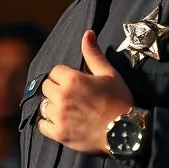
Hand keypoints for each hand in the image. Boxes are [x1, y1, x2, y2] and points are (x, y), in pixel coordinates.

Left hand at [38, 30, 133, 153]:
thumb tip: (87, 33)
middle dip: (57, 88)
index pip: (55, 71)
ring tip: (67, 109)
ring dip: (52, 106)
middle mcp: (62, 97)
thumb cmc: (119, 101)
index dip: (65, 75)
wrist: (126, 132)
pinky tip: (60, 122)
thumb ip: (93, 54)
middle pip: (46, 86)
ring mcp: (59, 116)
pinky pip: (42, 125)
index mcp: (72, 80)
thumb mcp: (109, 74)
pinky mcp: (59, 134)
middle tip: (71, 95)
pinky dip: (48, 123)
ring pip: (43, 105)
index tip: (75, 82)